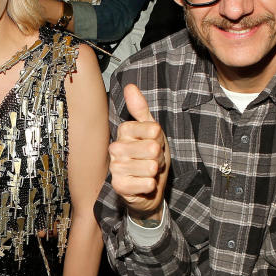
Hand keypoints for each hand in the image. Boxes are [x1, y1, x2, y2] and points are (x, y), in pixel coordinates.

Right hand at [109, 83, 170, 220]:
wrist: (147, 188)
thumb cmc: (149, 157)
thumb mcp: (151, 131)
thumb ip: (141, 110)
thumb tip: (130, 86)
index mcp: (124, 131)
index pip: (153, 129)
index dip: (160, 140)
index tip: (154, 144)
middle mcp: (116, 147)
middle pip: (153, 148)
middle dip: (159, 157)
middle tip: (152, 161)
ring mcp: (116, 167)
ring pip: (151, 166)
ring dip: (155, 173)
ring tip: (148, 173)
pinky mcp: (118, 185)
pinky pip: (146, 182)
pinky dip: (151, 185)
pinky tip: (144, 184)